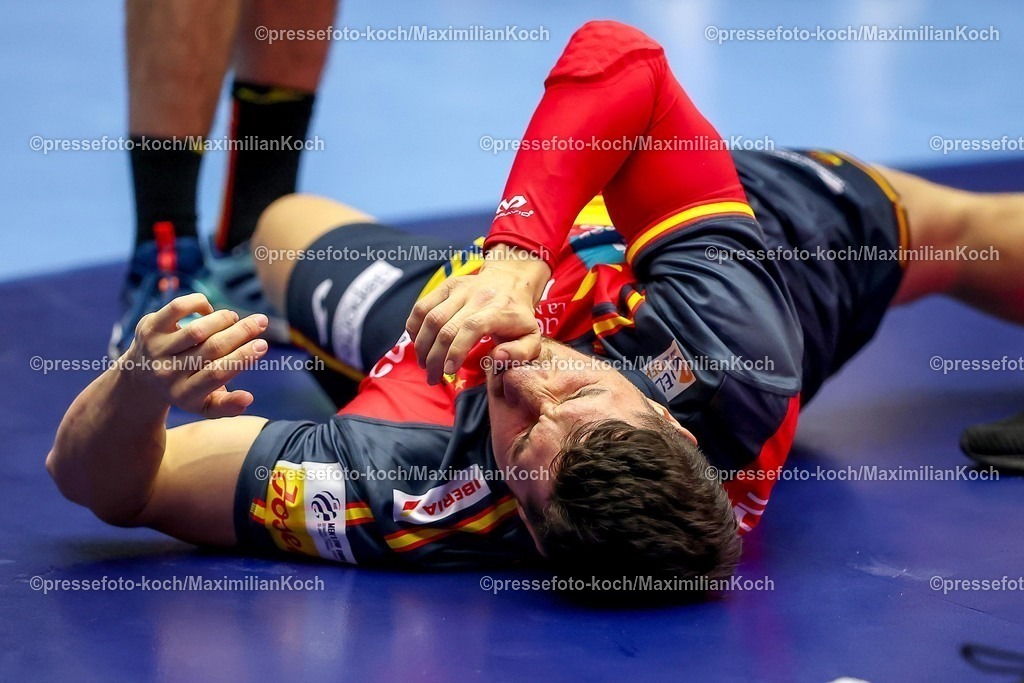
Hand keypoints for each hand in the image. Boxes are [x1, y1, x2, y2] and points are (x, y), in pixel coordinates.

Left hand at [123, 293, 268, 416]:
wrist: (140, 377)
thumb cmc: (185, 388)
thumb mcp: (204, 405)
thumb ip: (227, 406)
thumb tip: (249, 398)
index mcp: (184, 394)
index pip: (218, 373)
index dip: (243, 357)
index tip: (262, 345)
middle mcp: (167, 372)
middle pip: (211, 348)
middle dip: (241, 332)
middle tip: (261, 322)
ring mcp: (156, 349)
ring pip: (197, 329)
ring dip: (223, 319)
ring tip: (234, 318)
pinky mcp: (149, 327)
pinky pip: (178, 308)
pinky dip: (199, 304)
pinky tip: (208, 310)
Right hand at [405, 246, 550, 383]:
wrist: (511, 281)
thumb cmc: (519, 317)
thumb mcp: (531, 338)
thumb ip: (520, 353)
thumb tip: (497, 357)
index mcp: (499, 311)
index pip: (471, 328)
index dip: (455, 351)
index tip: (449, 372)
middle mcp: (477, 297)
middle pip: (446, 327)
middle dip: (435, 358)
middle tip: (433, 378)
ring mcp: (459, 289)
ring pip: (430, 318)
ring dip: (422, 346)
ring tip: (424, 364)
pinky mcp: (446, 286)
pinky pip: (421, 307)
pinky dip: (414, 327)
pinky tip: (418, 344)